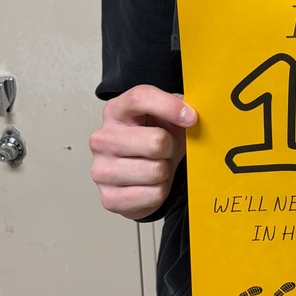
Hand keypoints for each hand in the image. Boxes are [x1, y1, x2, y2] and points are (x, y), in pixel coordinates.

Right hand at [89, 85, 197, 219]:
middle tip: (168, 148)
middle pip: (156, 141)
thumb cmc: (152, 138)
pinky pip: (154, 194)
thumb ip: (179, 106)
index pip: (140, 98)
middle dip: (172, 147)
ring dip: (166, 170)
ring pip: (157, 171)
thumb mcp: (165, 116)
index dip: (169, 106)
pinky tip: (150, 184)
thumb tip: (193, 112)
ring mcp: (102, 169)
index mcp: (116, 111)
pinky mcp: (109, 197)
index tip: (192, 117)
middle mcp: (102, 138)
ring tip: (157, 165)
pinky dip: (160, 191)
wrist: (138, 174)